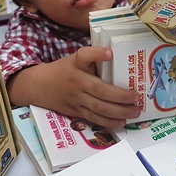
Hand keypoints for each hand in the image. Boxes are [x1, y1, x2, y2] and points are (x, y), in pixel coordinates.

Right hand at [7, 46, 140, 127]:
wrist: (39, 86)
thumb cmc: (63, 70)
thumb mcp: (74, 59)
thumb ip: (93, 59)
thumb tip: (118, 57)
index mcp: (76, 65)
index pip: (85, 56)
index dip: (97, 54)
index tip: (110, 53)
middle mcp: (76, 82)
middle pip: (100, 90)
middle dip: (121, 95)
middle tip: (136, 97)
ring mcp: (76, 99)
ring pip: (99, 108)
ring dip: (120, 111)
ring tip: (135, 111)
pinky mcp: (75, 112)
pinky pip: (94, 119)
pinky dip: (109, 122)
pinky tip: (122, 121)